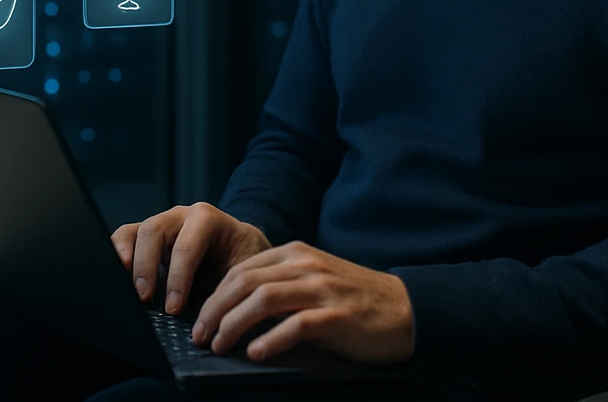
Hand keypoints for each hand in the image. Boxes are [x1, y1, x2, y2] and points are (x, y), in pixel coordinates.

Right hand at [110, 202, 270, 314]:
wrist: (240, 248)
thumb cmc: (242, 261)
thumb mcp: (242, 272)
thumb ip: (226, 288)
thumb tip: (209, 317)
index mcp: (208, 219)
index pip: (186, 246)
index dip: (177, 279)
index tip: (173, 309)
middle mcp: (180, 215)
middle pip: (153, 232)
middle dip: (146, 267)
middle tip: (144, 299)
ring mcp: (161, 223)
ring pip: (133, 232)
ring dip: (126, 261)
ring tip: (125, 288)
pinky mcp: (146, 236)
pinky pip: (124, 238)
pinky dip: (116, 255)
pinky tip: (117, 277)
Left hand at [191, 241, 414, 364]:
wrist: (407, 309)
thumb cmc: (355, 300)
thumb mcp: (314, 280)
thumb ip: (281, 285)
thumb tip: (234, 310)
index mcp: (296, 253)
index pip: (241, 269)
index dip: (214, 295)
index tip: (200, 319)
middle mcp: (305, 265)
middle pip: (244, 282)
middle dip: (215, 310)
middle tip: (200, 336)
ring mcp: (322, 288)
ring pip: (263, 299)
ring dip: (234, 324)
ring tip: (219, 345)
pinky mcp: (338, 316)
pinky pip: (296, 325)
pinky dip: (270, 339)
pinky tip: (255, 353)